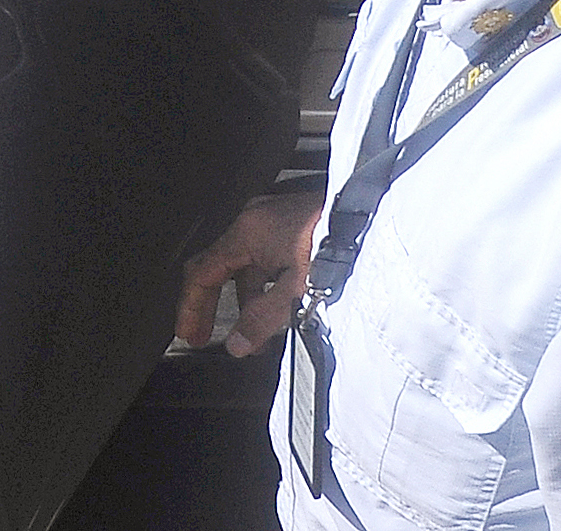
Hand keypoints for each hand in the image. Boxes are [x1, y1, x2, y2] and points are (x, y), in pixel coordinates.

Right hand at [175, 184, 325, 356]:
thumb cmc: (338, 242)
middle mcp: (255, 220)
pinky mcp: (295, 224)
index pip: (203, 272)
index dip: (192, 307)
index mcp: (247, 231)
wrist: (372, 216)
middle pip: (221, 268)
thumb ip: (262, 320)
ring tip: (258, 334)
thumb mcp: (296, 291)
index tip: (188, 332)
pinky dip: (266, 285)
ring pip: (248, 265)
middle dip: (214, 306)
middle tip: (207, 334)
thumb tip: (238, 343)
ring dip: (247, 300)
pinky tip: (278, 308)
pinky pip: (267, 257)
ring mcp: (275, 219)